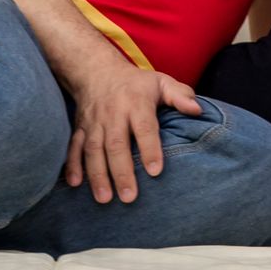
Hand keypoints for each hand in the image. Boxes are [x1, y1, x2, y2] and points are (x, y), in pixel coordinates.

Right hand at [63, 62, 201, 202]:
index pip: (144, 127)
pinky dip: (72, 165)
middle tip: (130, 197)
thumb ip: (180, 96)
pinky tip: (74, 184)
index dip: (150, 148)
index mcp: (137, 102)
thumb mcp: (161, 82)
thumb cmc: (137, 84)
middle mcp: (113, 113)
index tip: (155, 171)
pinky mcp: (80, 128)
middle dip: (122, 172)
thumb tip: (197, 110)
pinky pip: (74, 146)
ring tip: (105, 199)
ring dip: (97, 175)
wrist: (98, 71)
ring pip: (94, 149)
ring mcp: (94, 122)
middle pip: (116, 144)